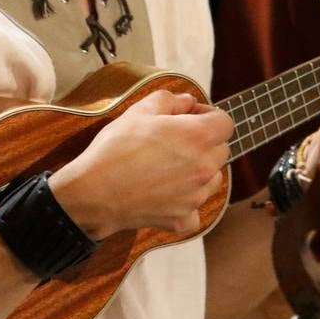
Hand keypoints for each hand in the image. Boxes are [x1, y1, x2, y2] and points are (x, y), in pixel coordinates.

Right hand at [49, 89, 232, 238]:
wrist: (94, 192)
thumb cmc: (115, 149)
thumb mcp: (139, 110)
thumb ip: (170, 100)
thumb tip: (186, 102)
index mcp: (198, 136)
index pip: (224, 122)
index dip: (208, 116)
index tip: (189, 117)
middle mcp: (203, 167)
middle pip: (221, 150)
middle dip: (204, 142)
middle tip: (176, 140)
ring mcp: (195, 196)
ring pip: (212, 179)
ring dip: (200, 171)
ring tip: (171, 167)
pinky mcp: (182, 218)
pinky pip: (195, 210)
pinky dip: (185, 203)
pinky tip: (167, 195)